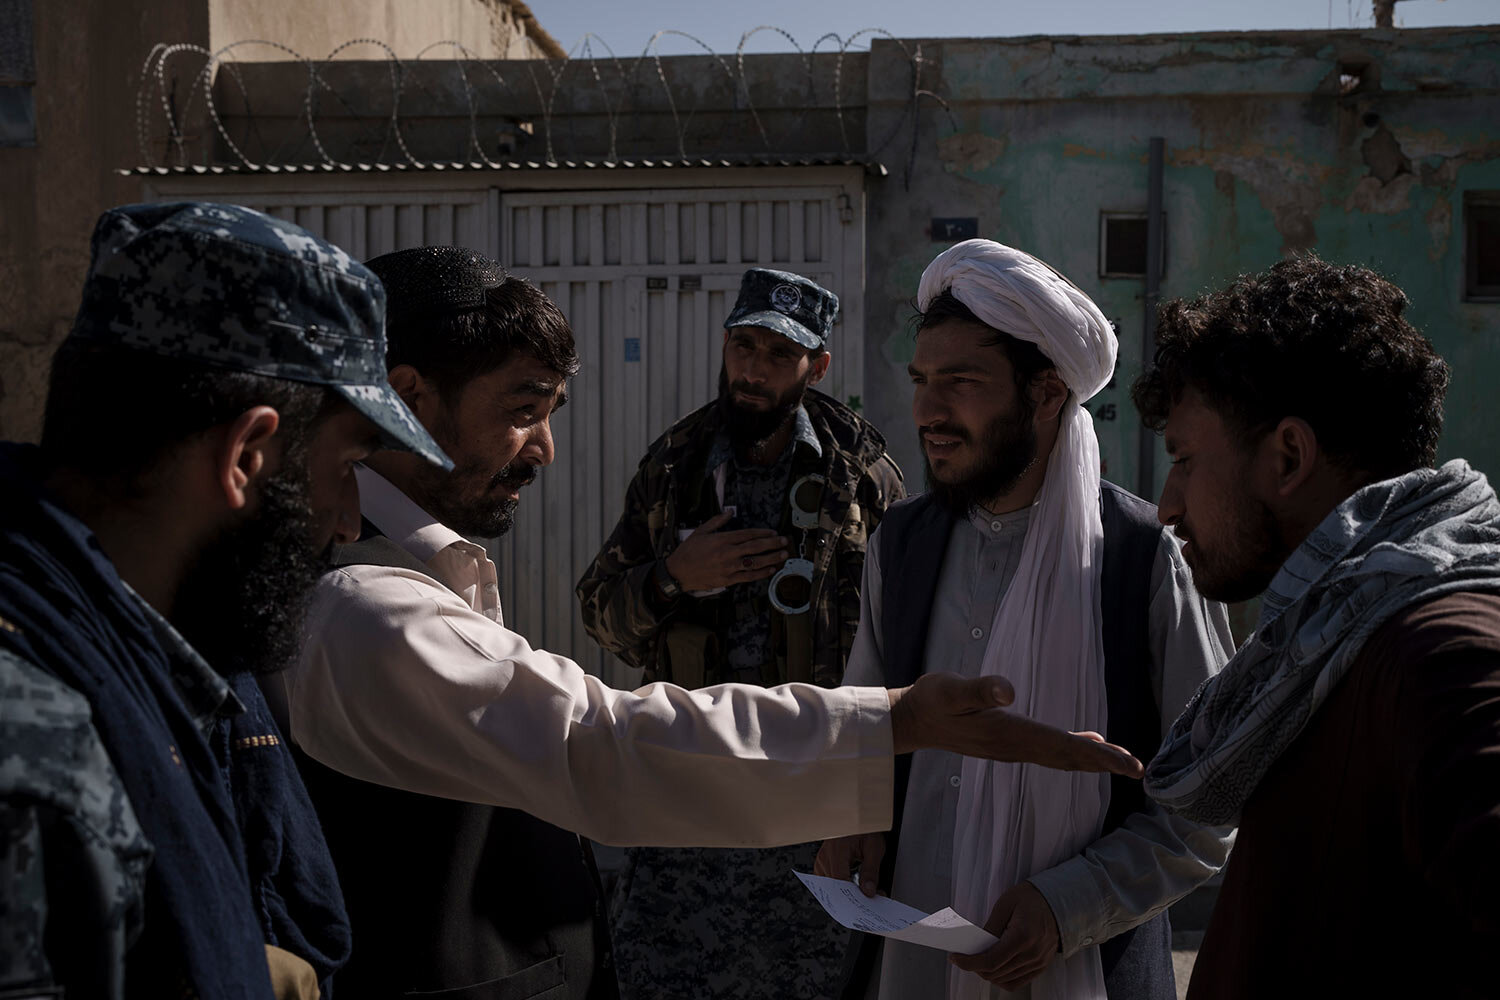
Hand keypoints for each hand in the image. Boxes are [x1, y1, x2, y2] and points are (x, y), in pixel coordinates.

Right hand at [664, 511, 788, 591]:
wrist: (678, 572)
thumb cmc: (688, 551)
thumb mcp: (701, 531)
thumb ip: (717, 521)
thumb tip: (730, 511)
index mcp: (722, 539)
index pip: (747, 534)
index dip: (762, 533)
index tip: (773, 532)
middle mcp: (727, 553)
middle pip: (755, 547)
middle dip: (772, 543)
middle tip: (784, 541)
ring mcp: (728, 567)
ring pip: (755, 562)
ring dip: (771, 558)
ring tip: (782, 555)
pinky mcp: (727, 580)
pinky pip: (748, 576)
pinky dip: (761, 573)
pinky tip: (770, 570)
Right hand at [814, 833, 886, 896]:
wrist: (853, 815)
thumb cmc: (863, 826)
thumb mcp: (874, 847)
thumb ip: (871, 870)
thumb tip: (868, 891)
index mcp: (837, 848)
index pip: (840, 879)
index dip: (853, 894)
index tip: (867, 900)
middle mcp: (825, 855)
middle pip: (835, 886)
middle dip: (854, 895)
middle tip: (871, 897)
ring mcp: (822, 860)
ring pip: (832, 886)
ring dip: (849, 891)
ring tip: (865, 890)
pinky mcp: (823, 863)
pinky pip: (830, 881)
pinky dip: (843, 885)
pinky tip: (854, 886)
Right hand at [886, 673, 1142, 776]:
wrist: (910, 721)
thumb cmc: (930, 700)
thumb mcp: (950, 689)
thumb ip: (979, 690)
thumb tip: (1008, 690)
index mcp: (1007, 734)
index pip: (1062, 747)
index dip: (1099, 757)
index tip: (1130, 764)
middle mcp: (1013, 747)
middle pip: (1067, 758)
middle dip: (1105, 764)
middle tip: (1139, 769)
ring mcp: (1010, 748)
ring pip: (1060, 757)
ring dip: (1092, 761)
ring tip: (1122, 762)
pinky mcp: (1007, 743)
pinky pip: (1048, 751)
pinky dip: (1073, 751)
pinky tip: (1089, 745)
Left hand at [949, 881, 1060, 988]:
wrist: (1059, 902)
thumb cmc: (1031, 899)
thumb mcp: (1005, 904)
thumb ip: (991, 927)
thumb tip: (975, 945)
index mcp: (1023, 936)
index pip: (991, 961)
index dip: (969, 962)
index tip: (955, 958)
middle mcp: (1032, 954)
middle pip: (995, 972)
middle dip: (974, 966)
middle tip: (962, 956)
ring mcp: (1038, 963)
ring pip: (1003, 979)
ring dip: (986, 972)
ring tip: (976, 959)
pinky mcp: (1040, 967)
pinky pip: (1016, 982)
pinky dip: (1000, 978)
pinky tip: (992, 967)